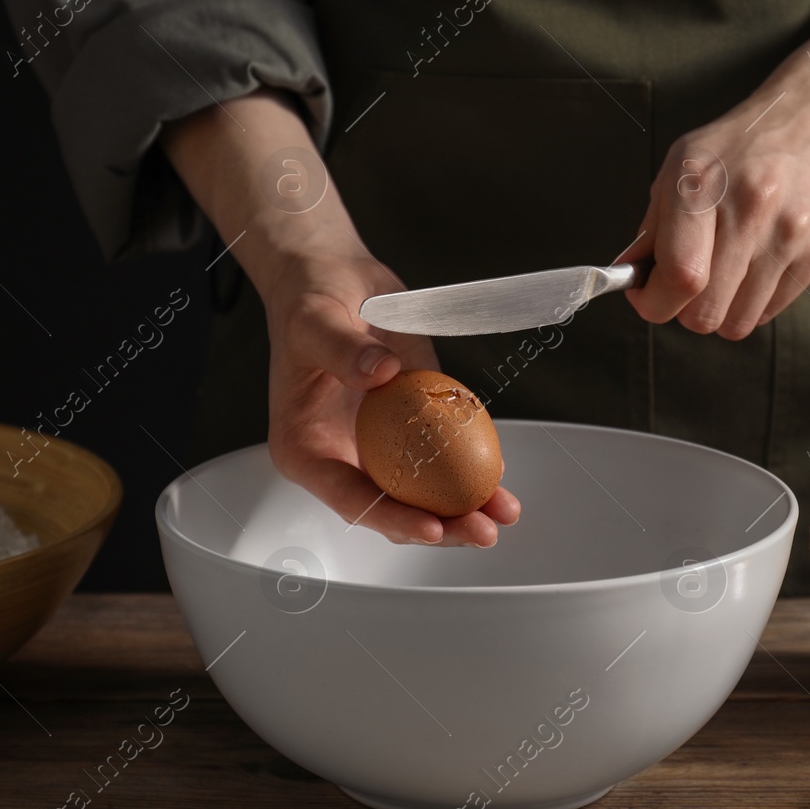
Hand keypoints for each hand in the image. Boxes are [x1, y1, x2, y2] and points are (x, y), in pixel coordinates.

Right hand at [261, 246, 520, 546]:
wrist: (335, 280)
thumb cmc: (311, 302)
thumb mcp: (315, 322)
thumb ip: (342, 350)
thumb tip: (380, 373)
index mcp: (306, 449)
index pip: (350, 498)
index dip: (392, 518)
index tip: (430, 525)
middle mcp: (343, 457)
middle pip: (391, 507)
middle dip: (440, 526)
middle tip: (481, 529)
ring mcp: (379, 447)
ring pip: (421, 494)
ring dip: (464, 508)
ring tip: (502, 512)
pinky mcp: (411, 427)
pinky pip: (441, 458)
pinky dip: (471, 471)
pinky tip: (501, 481)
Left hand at [623, 67, 809, 338]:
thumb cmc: (743, 141)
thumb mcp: (681, 165)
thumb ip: (653, 225)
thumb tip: (632, 275)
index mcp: (703, 188)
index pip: (679, 277)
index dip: (653, 302)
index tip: (647, 296)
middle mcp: (751, 213)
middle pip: (706, 313)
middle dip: (684, 311)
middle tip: (686, 287)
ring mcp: (791, 236)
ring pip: (739, 323)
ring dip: (721, 311)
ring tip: (722, 275)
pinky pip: (773, 311)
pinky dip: (753, 302)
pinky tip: (753, 268)